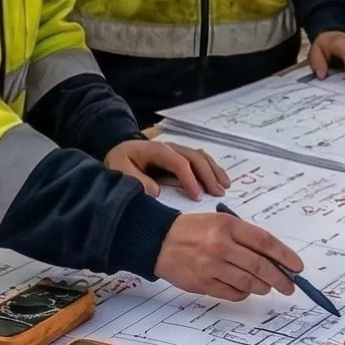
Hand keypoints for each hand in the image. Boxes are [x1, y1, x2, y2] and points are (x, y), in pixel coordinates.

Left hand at [106, 138, 229, 201]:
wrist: (120, 150)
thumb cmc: (121, 162)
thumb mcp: (119, 170)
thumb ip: (135, 180)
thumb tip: (155, 191)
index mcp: (157, 150)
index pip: (178, 162)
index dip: (189, 179)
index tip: (197, 197)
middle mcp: (171, 147)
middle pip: (195, 157)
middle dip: (208, 175)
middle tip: (219, 194)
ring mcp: (178, 151)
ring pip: (201, 157)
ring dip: (214, 171)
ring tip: (225, 187)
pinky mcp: (181, 157)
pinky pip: (200, 160)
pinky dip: (212, 169)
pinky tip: (221, 181)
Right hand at [155, 210, 302, 301]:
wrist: (159, 240)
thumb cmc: (194, 230)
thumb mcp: (220, 222)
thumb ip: (245, 237)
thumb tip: (274, 257)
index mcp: (228, 225)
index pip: (265, 241)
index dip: (284, 256)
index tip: (297, 266)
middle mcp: (221, 245)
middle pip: (260, 266)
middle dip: (280, 278)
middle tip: (289, 285)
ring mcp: (211, 266)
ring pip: (248, 282)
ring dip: (262, 287)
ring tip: (267, 286)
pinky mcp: (203, 283)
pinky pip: (232, 293)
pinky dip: (244, 293)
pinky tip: (246, 289)